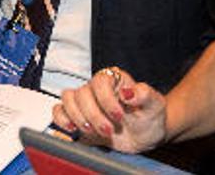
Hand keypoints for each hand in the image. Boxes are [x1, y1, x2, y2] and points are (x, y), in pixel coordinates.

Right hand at [52, 66, 167, 153]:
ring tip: (93, 131)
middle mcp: (96, 88)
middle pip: (81, 93)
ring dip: (78, 118)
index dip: (106, 99)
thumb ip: (145, 95)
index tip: (119, 116)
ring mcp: (85, 103)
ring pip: (67, 100)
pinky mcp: (76, 117)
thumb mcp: (155, 105)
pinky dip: (61, 120)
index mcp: (114, 79)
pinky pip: (59, 112)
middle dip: (94, 115)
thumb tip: (128, 93)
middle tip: (109, 130)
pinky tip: (73, 130)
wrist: (144, 135)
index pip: (100, 81)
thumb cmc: (149, 116)